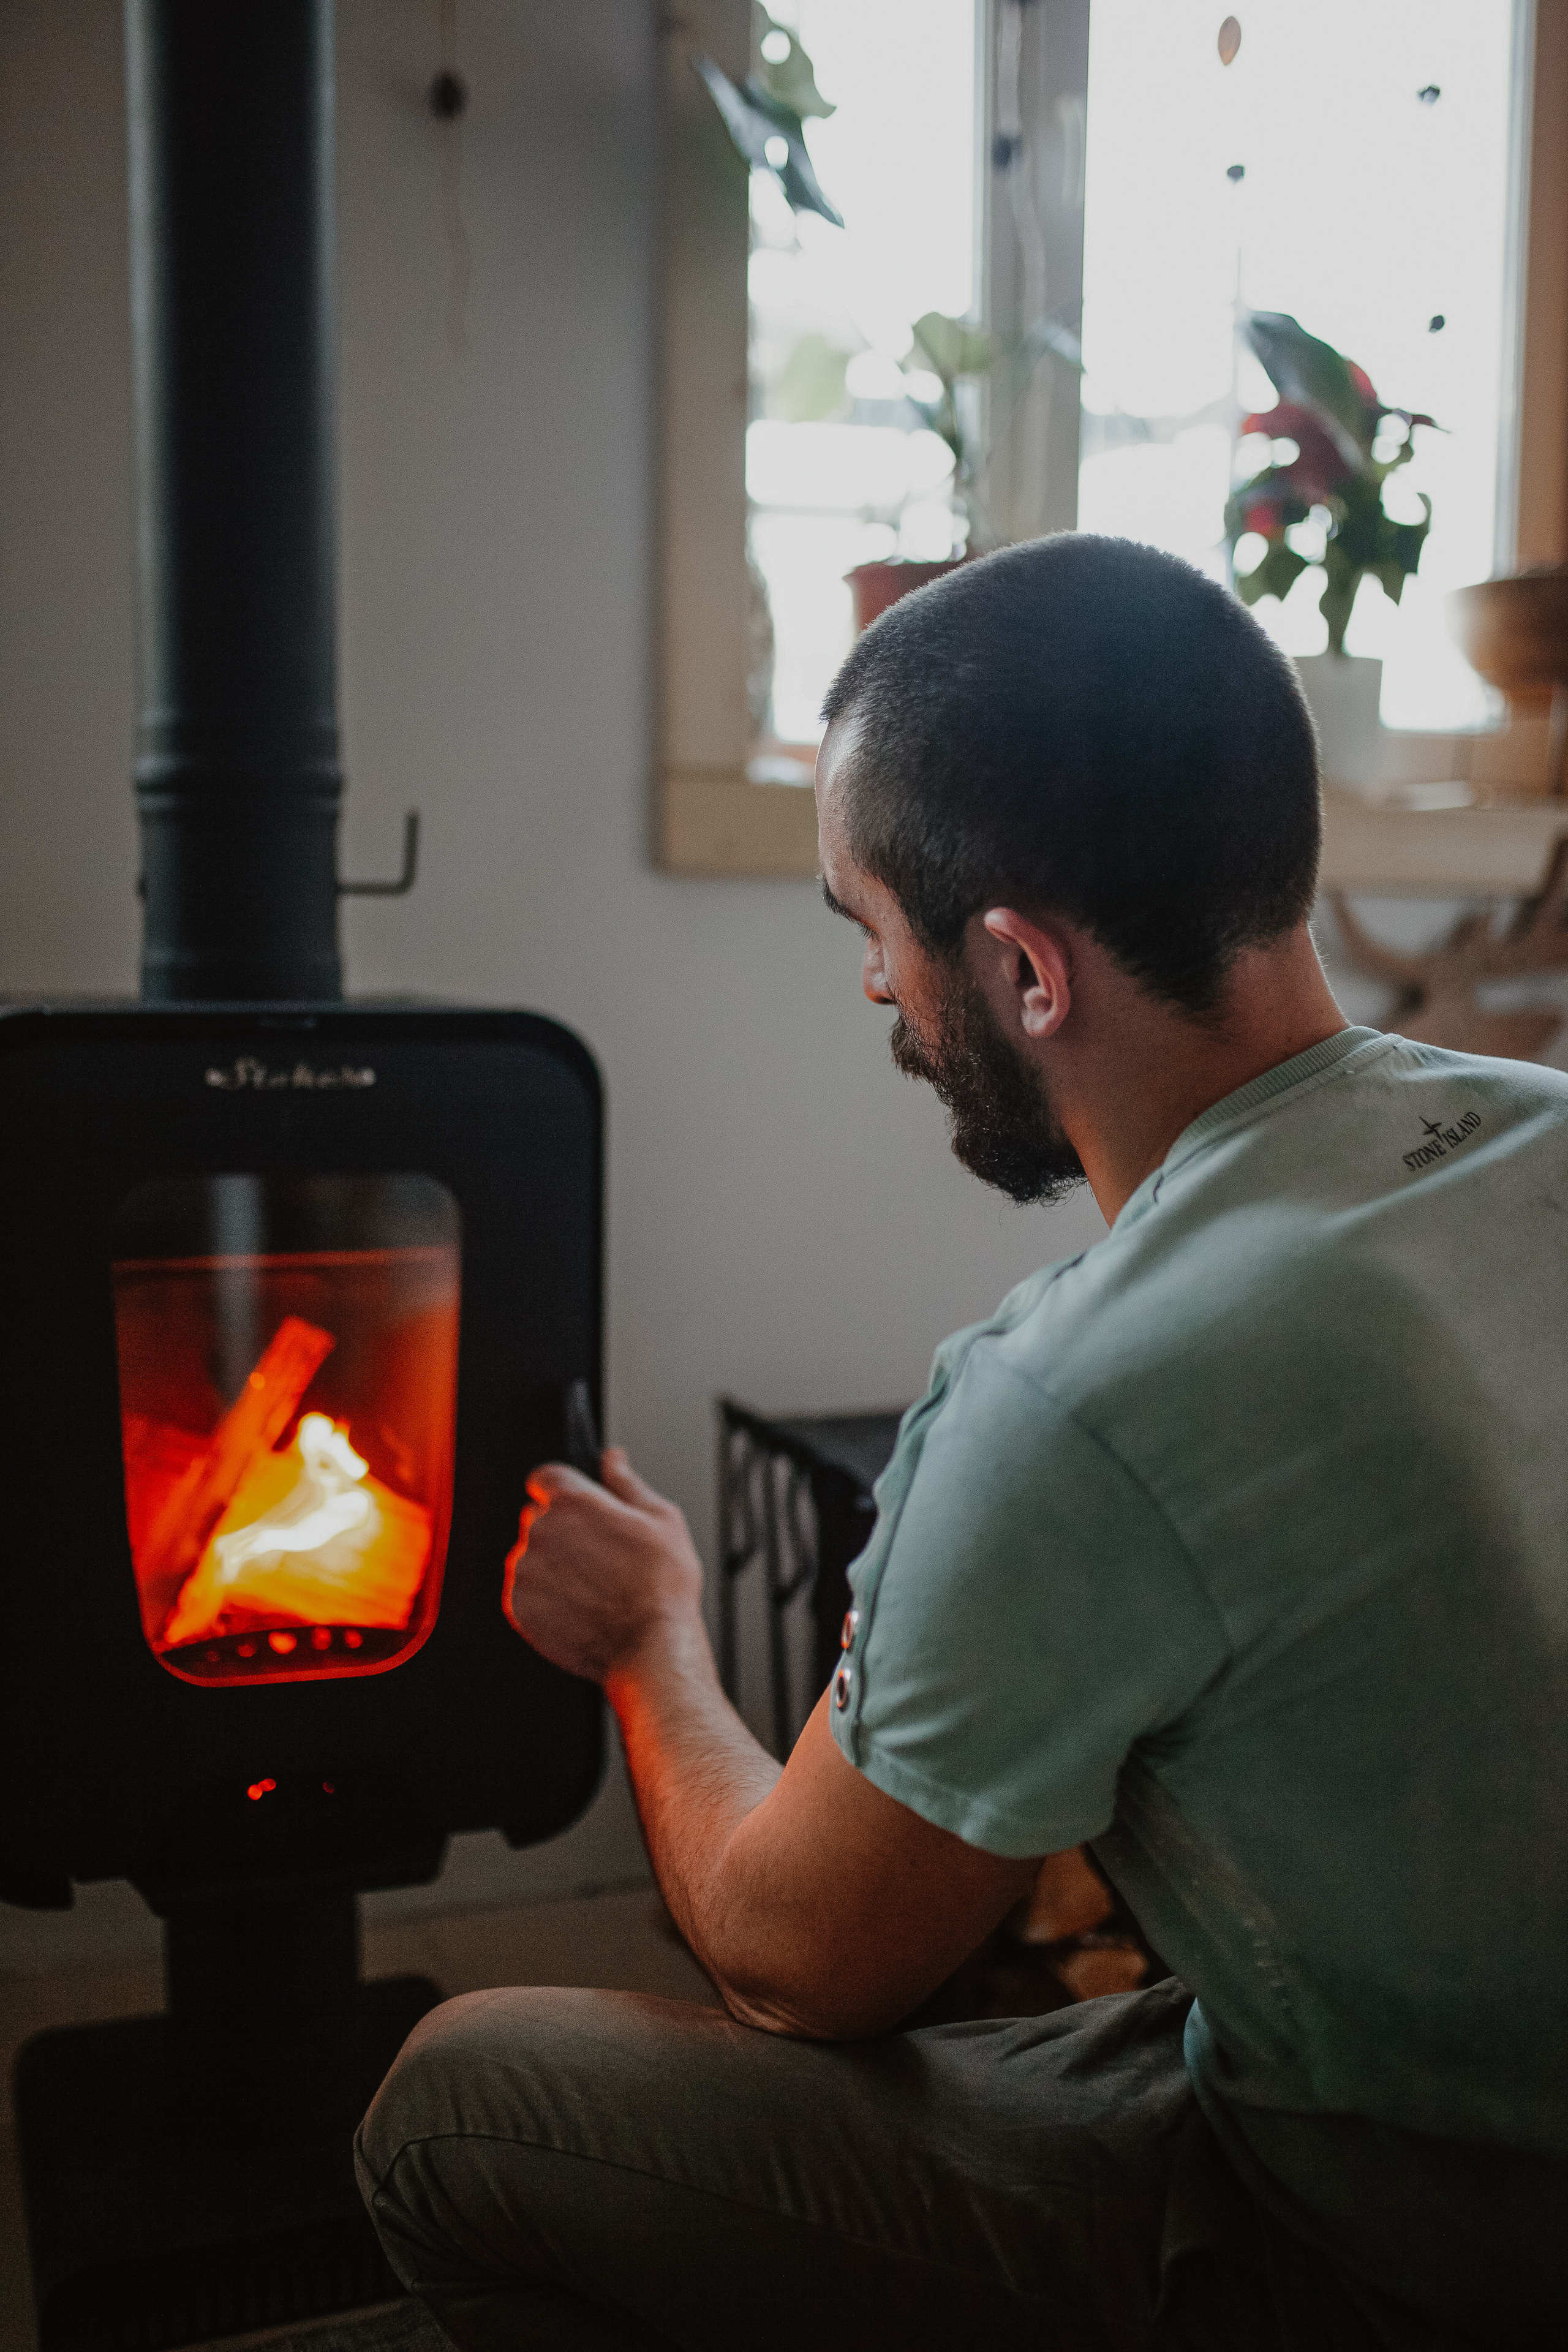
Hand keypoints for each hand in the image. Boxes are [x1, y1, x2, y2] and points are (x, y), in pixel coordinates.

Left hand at [503, 1448, 704, 1686]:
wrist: (650, 1646)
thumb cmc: (662, 1584)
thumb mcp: (661, 1518)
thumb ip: (627, 1482)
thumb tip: (613, 1459)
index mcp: (573, 1502)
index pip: (546, 1478)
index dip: (564, 1491)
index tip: (578, 1510)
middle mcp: (541, 1531)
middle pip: (538, 1517)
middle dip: (563, 1530)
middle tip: (600, 1556)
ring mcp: (526, 1570)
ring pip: (531, 1556)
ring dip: (553, 1565)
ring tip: (592, 1587)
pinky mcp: (519, 1606)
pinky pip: (525, 1591)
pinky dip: (545, 1597)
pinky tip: (578, 1605)